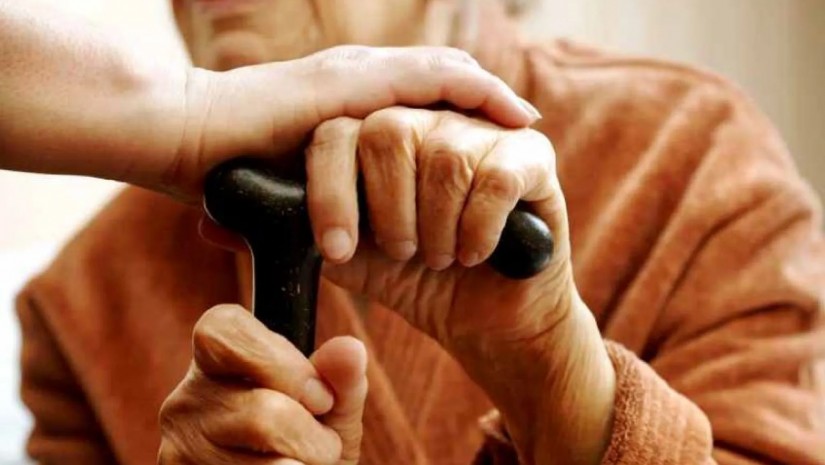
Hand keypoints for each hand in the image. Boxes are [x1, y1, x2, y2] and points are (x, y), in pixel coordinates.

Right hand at [158, 305, 367, 464]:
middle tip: (323, 447)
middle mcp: (186, 400)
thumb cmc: (309, 450)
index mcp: (217, 362)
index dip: (279, 362)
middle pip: (260, 410)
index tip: (319, 396)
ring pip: (262, 459)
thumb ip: (341, 380)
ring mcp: (180, 448)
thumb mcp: (333, 413)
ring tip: (300, 464)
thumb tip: (350, 348)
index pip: (224, 330)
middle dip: (309, 434)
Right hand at [160, 45, 539, 199]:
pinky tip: (507, 115)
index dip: (457, 115)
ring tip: (526, 125)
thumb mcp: (291, 182)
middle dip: (484, 106)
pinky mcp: (350, 84)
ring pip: (444, 74)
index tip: (490, 142)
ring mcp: (354, 75)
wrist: (182, 136)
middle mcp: (357, 78)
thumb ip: (320, 195)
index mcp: (345, 101)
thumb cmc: (225, 165)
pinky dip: (474, 97)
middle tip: (523, 129)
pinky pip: (430, 83)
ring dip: (487, 100)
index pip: (415, 97)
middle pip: (441, 80)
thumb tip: (330, 236)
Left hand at [301, 108, 613, 464]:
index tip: (336, 249)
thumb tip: (232, 215)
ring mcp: (484, 132)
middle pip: (388, 131)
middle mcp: (433, 119)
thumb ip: (309, 228)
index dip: (330, 190)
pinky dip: (477, 229)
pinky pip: (494, 177)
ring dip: (436, 227)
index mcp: (384, 137)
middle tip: (403, 252)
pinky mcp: (531, 158)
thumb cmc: (420, 281)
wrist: (487, 319)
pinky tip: (476, 253)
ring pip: (445, 156)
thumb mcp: (355, 259)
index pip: (338, 133)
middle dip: (389, 210)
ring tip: (441, 257)